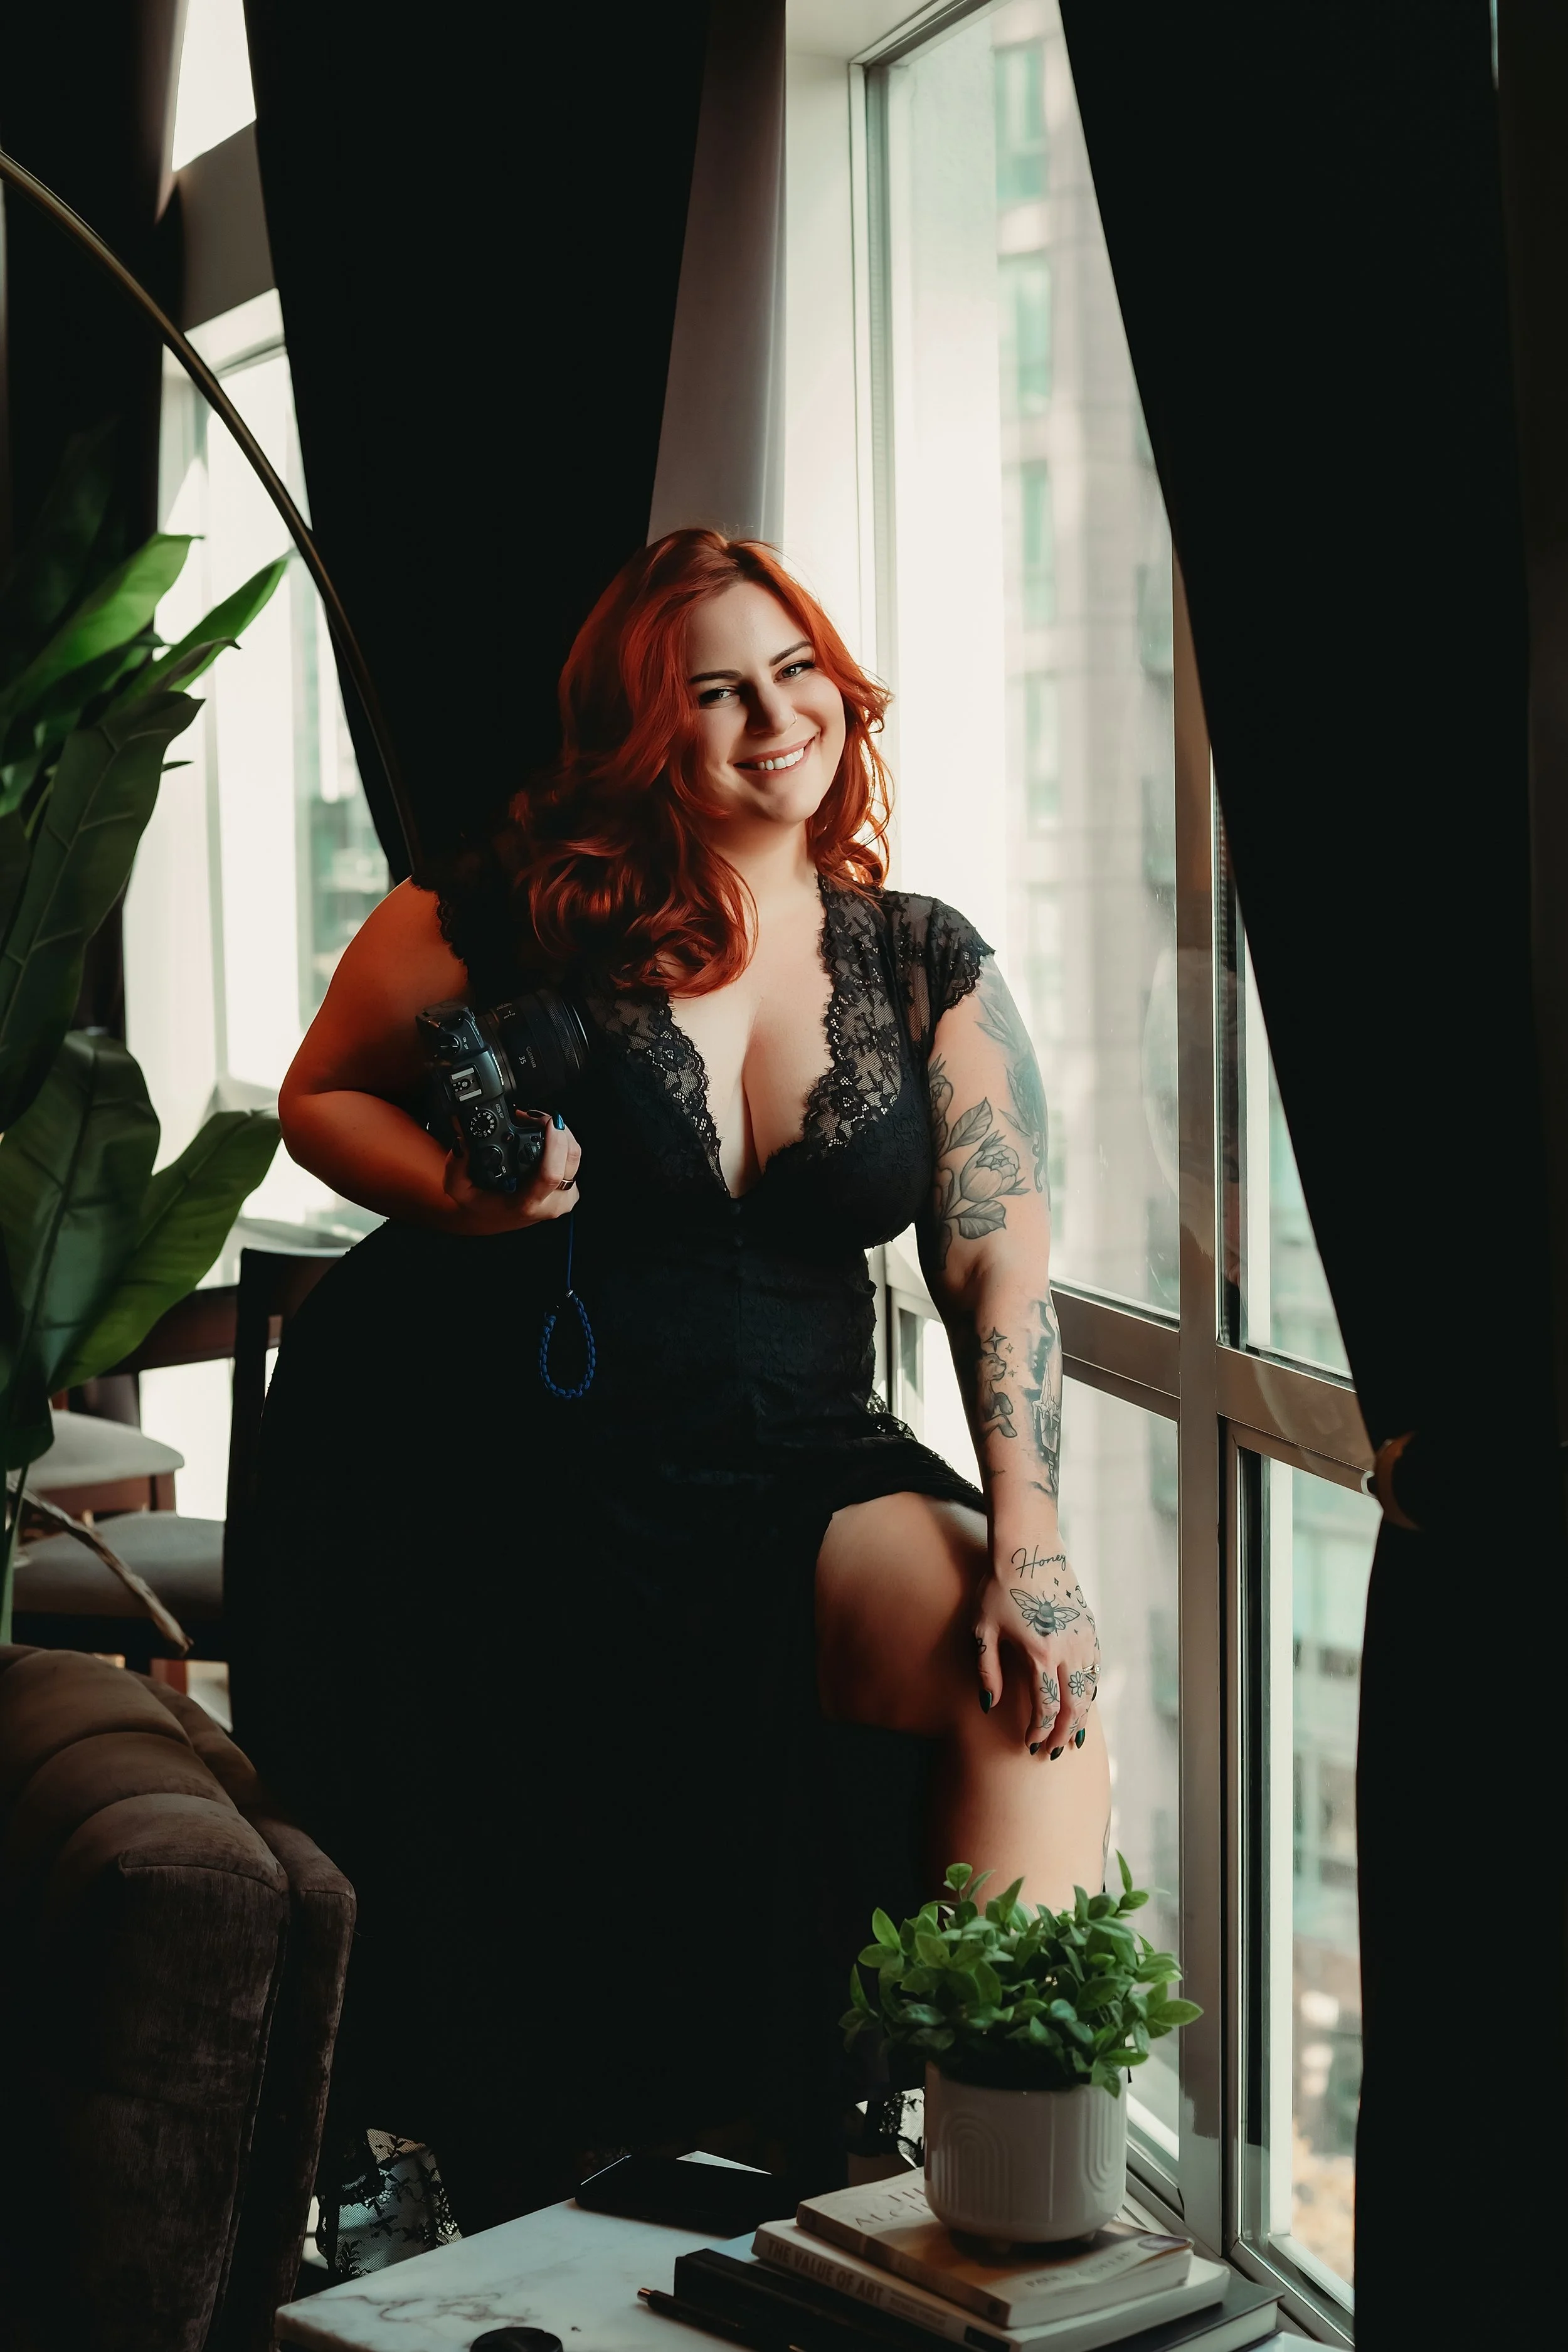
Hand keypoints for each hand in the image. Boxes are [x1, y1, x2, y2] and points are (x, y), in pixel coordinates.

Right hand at [439, 1114, 581, 1235]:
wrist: (495, 1219)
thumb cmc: (482, 1203)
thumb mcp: (459, 1189)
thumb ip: (456, 1166)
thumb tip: (463, 1144)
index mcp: (527, 1205)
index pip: (550, 1174)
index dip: (555, 1144)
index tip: (548, 1121)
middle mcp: (551, 1203)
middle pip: (570, 1158)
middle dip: (554, 1128)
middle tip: (531, 1115)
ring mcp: (565, 1197)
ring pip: (575, 1155)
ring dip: (558, 1132)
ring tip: (534, 1121)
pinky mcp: (570, 1189)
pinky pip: (573, 1158)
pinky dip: (560, 1141)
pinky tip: (544, 1134)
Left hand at [972, 1540, 1100, 1757]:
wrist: (1028, 1547)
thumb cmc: (999, 1587)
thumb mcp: (983, 1629)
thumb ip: (987, 1671)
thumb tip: (990, 1705)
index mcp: (1041, 1654)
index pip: (1047, 1707)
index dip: (1039, 1731)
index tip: (1030, 1744)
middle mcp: (1068, 1650)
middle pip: (1074, 1706)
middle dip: (1064, 1734)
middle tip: (1053, 1751)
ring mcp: (1084, 1637)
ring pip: (1090, 1689)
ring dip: (1082, 1717)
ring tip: (1073, 1737)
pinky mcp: (1089, 1626)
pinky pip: (1096, 1668)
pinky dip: (1091, 1690)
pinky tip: (1084, 1701)